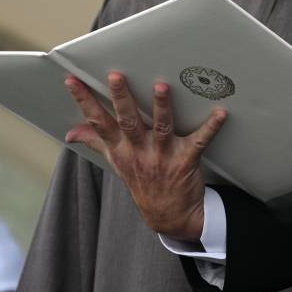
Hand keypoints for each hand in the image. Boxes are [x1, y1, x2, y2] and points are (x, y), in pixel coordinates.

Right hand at [64, 72, 224, 242]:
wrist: (168, 215)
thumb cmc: (142, 180)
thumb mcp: (116, 162)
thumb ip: (96, 142)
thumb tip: (70, 133)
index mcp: (121, 149)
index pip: (98, 122)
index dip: (84, 101)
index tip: (72, 80)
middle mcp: (139, 151)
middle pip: (128, 121)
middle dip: (121, 98)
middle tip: (115, 76)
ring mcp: (162, 156)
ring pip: (161, 127)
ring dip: (161, 107)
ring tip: (161, 86)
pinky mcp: (186, 160)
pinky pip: (199, 141)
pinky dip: (211, 127)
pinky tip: (221, 113)